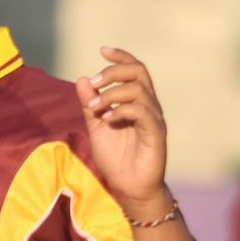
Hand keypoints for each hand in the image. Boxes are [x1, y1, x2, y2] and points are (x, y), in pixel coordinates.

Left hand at [76, 46, 170, 212]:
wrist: (129, 189)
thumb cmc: (116, 160)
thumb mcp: (97, 128)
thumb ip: (90, 105)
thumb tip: (83, 79)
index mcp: (137, 102)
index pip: (134, 70)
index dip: (121, 56)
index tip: (102, 50)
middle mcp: (149, 106)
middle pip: (139, 72)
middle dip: (115, 71)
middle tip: (96, 82)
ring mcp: (154, 119)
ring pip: (139, 90)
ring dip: (112, 93)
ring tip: (94, 107)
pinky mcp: (156, 133)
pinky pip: (142, 112)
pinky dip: (122, 110)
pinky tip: (106, 119)